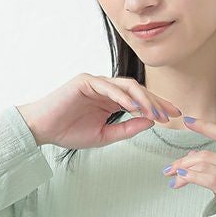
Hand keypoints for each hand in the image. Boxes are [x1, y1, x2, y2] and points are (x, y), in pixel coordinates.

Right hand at [17, 73, 181, 149]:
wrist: (42, 130)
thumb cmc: (69, 132)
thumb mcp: (104, 135)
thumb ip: (127, 129)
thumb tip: (151, 122)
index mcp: (111, 100)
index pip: (140, 100)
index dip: (157, 107)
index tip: (173, 117)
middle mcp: (106, 88)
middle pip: (138, 90)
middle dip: (157, 102)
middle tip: (171, 114)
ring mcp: (96, 82)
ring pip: (127, 86)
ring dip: (143, 99)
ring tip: (155, 113)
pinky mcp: (85, 81)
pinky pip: (108, 87)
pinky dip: (123, 97)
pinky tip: (134, 108)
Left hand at [163, 116, 215, 211]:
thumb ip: (211, 166)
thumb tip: (189, 156)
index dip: (205, 127)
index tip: (187, 121)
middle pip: (207, 156)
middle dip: (184, 162)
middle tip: (169, 169)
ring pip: (206, 167)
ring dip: (184, 172)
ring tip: (172, 179)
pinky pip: (209, 180)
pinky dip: (192, 177)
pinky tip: (181, 179)